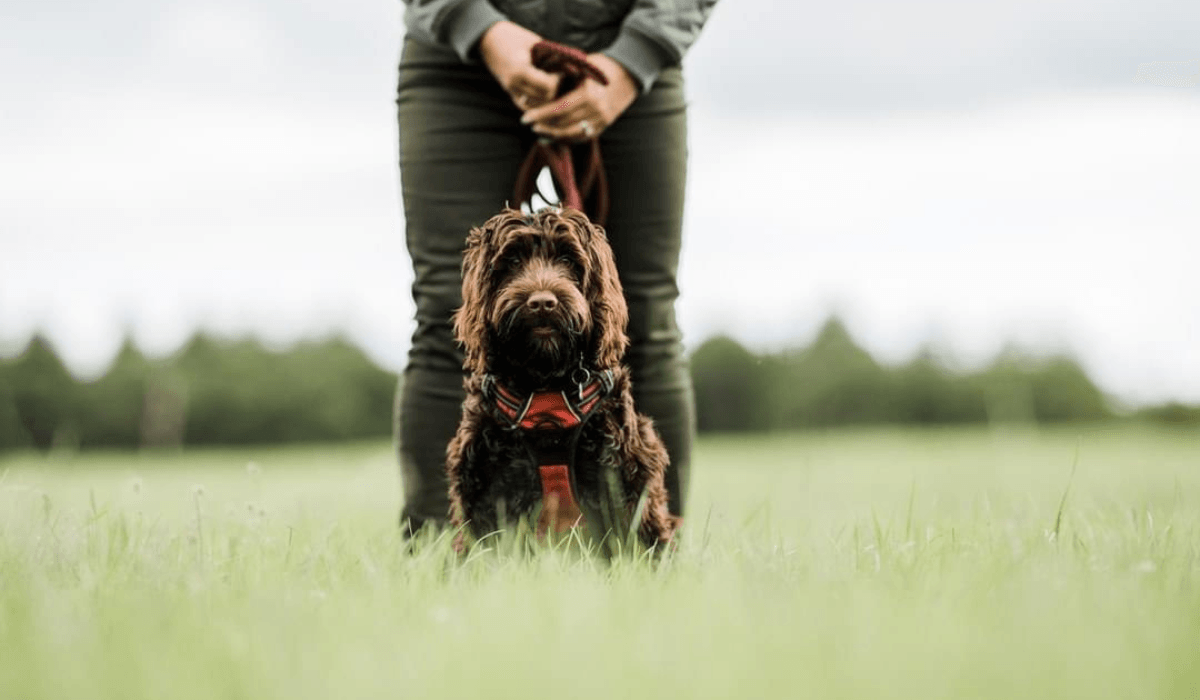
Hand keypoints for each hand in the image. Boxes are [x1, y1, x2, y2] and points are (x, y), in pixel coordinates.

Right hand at [478, 21, 559, 110]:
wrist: (488, 39)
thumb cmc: (513, 36)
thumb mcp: (534, 43)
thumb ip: (550, 56)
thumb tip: (572, 65)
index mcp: (519, 70)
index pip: (548, 87)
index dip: (559, 80)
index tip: (562, 70)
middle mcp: (514, 85)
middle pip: (545, 99)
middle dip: (557, 90)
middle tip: (561, 79)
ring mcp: (511, 91)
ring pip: (537, 108)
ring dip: (548, 100)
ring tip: (555, 87)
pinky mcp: (510, 94)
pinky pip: (528, 107)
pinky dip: (539, 104)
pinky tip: (546, 96)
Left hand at [519, 53, 638, 141]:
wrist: (630, 73)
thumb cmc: (603, 65)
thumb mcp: (583, 68)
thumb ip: (564, 78)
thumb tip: (540, 89)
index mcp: (588, 95)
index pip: (558, 110)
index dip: (540, 115)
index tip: (525, 117)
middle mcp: (595, 111)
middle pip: (563, 124)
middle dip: (543, 125)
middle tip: (529, 123)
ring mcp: (601, 121)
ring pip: (572, 134)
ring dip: (554, 133)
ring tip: (540, 129)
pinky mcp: (604, 125)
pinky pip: (582, 136)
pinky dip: (568, 136)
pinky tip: (556, 133)